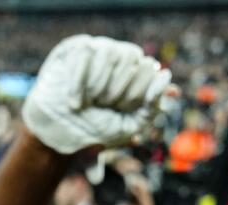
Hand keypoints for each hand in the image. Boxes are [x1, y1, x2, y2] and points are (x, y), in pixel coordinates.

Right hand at [22, 35, 171, 154]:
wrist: (58, 131)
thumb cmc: (95, 129)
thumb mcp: (128, 126)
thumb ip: (152, 105)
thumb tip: (168, 78)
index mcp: (138, 73)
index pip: (149, 68)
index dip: (137, 93)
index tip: (122, 109)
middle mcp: (120, 57)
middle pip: (132, 58)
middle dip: (119, 91)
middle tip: (105, 107)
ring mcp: (99, 50)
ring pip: (110, 54)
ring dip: (98, 86)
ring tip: (88, 103)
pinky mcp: (76, 49)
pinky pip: (85, 54)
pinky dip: (79, 82)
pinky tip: (75, 102)